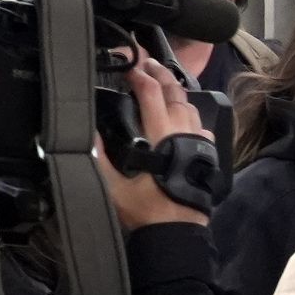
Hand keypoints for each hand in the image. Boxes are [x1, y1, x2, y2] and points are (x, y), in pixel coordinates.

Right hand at [103, 57, 210, 231]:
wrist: (177, 232)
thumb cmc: (147, 210)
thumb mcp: (113, 185)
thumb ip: (98, 157)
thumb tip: (87, 132)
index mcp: (162, 134)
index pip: (151, 92)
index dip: (139, 74)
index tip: (128, 66)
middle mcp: (184, 132)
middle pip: (175, 92)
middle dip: (160, 73)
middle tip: (147, 62)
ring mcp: (199, 142)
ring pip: (190, 106)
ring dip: (175, 91)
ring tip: (162, 83)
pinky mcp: (207, 154)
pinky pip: (200, 126)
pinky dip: (189, 114)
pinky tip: (181, 116)